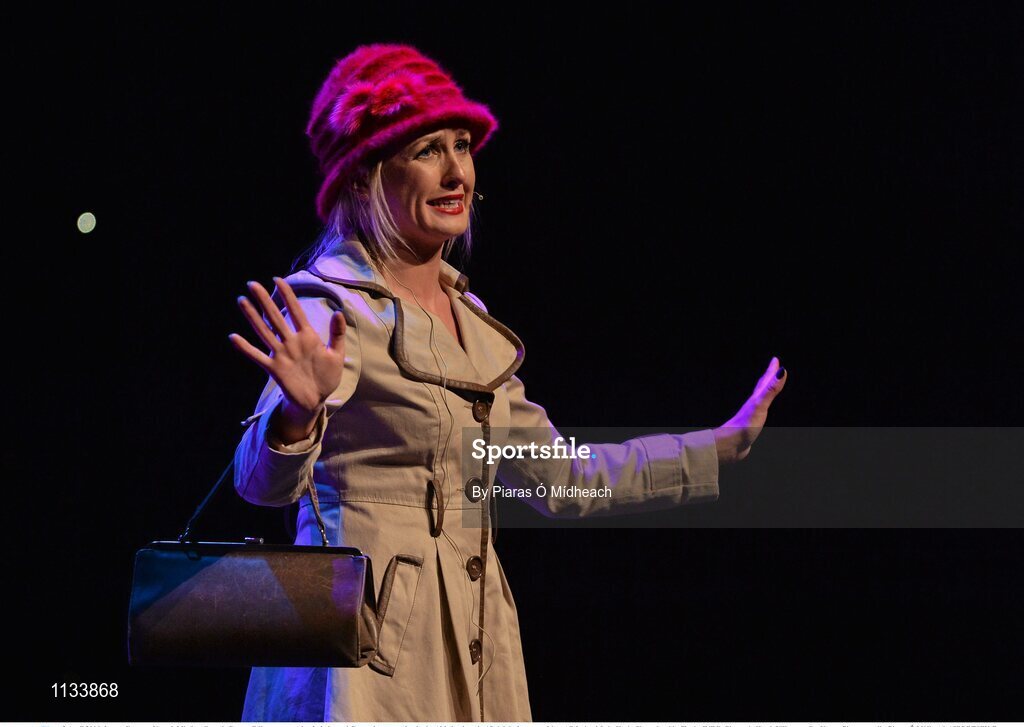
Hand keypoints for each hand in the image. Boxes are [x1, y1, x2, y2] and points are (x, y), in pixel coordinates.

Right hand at [228, 277, 347, 421]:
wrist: (317, 399)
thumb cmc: (328, 376)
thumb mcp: (336, 355)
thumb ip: (336, 334)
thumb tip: (338, 312)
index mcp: (307, 336)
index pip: (295, 311)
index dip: (287, 296)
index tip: (277, 279)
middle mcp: (291, 342)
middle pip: (275, 317)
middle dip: (264, 301)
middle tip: (252, 284)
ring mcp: (281, 354)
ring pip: (264, 332)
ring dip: (253, 317)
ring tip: (241, 301)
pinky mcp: (275, 369)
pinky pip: (258, 357)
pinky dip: (246, 348)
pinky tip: (233, 337)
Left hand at [714, 356, 787, 464]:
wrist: (729, 445)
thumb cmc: (744, 426)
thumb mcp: (760, 406)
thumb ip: (770, 390)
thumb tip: (782, 371)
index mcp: (755, 399)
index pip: (765, 382)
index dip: (771, 371)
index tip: (776, 360)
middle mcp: (752, 405)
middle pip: (761, 388)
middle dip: (768, 377)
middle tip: (774, 368)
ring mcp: (751, 415)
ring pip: (760, 400)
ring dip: (765, 392)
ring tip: (768, 388)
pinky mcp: (751, 426)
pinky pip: (759, 412)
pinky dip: (763, 407)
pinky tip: (761, 411)